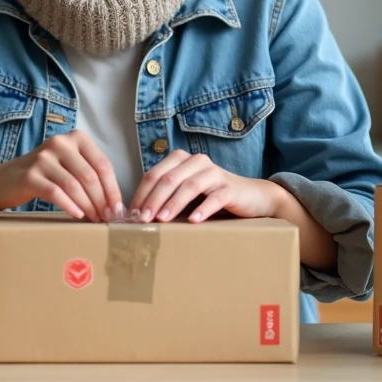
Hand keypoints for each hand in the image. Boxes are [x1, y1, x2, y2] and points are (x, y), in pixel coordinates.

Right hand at [0, 130, 123, 221]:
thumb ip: (89, 176)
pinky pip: (56, 193)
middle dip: (102, 201)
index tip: (118, 209)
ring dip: (88, 206)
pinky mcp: (30, 175)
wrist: (3, 181)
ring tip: (94, 220)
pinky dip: (70, 206)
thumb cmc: (43, 176)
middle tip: (107, 219)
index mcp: (75, 139)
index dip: (113, 189)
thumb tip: (114, 203)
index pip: (102, 164)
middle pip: (90, 176)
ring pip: (74, 185)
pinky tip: (78, 216)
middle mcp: (60, 143)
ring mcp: (43, 157)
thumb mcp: (68, 166)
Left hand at [129, 150, 280, 223]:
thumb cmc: (211, 197)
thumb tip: (137, 216)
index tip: (131, 214)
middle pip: (169, 178)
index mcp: (181, 160)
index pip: (154, 175)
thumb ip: (165, 197)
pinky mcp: (229, 188)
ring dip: (173, 204)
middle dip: (153, 199)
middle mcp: (197, 161)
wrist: (250, 197)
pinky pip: (214, 198)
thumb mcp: (185, 194)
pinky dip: (202, 209)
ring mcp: (214, 173)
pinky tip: (193, 221)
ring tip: (162, 220)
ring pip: (189, 186)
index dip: (141, 194)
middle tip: (142, 220)